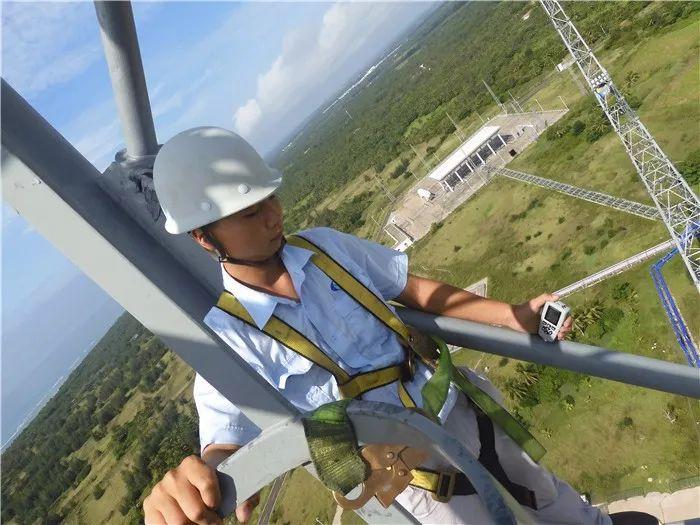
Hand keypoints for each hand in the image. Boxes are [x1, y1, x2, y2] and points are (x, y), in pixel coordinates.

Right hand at [143, 454, 259, 523]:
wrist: (199, 476)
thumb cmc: (221, 481)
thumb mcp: (237, 483)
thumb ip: (246, 498)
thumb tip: (244, 515)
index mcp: (193, 464)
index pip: (206, 483)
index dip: (215, 500)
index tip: (218, 505)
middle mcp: (173, 475)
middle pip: (194, 512)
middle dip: (208, 522)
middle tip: (214, 522)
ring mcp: (159, 491)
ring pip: (179, 523)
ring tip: (201, 523)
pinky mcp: (149, 506)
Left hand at [510, 293, 571, 339]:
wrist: (512, 318)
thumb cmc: (523, 309)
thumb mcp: (534, 303)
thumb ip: (544, 298)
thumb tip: (557, 296)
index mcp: (550, 310)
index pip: (564, 314)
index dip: (568, 319)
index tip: (565, 323)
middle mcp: (550, 317)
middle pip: (564, 323)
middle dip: (567, 327)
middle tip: (562, 330)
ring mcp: (547, 326)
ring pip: (560, 330)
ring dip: (563, 333)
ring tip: (559, 335)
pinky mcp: (543, 333)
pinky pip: (553, 336)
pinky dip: (557, 338)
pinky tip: (556, 338)